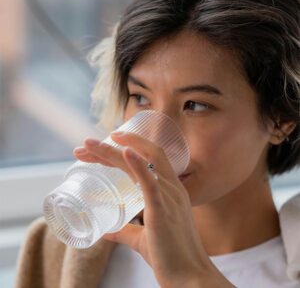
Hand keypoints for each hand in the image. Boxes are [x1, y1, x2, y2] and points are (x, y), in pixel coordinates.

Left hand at [73, 132, 234, 287]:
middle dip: (113, 146)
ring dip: (112, 152)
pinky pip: (150, 182)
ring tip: (88, 146)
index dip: (128, 147)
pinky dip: (137, 164)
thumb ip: (126, 231)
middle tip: (86, 145)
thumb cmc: (171, 256)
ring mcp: (169, 196)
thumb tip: (106, 231)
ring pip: (141, 162)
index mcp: (171, 190)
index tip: (105, 144)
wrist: (190, 278)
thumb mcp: (145, 238)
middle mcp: (172, 187)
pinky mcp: (162, 210)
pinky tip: (124, 152)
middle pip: (144, 153)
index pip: (149, 158)